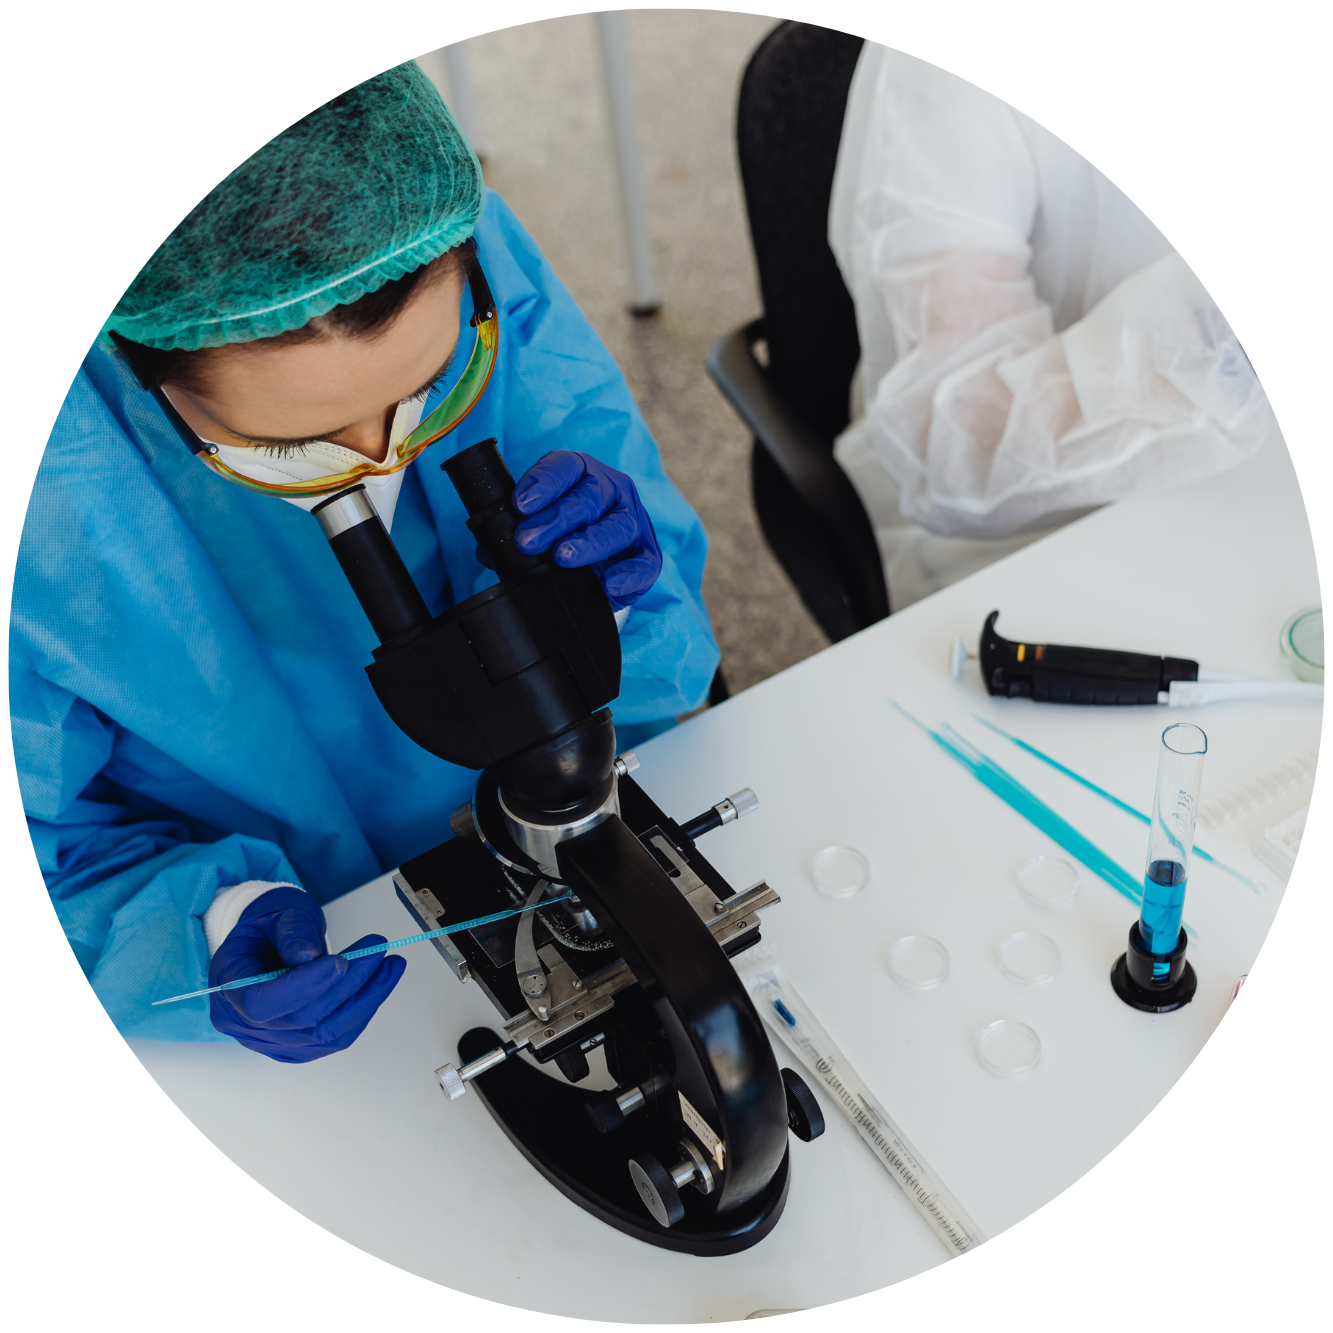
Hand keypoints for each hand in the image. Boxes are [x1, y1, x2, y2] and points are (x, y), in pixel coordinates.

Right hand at [209, 887, 404, 1062]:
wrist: (269, 944)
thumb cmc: (270, 928)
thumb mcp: (277, 915)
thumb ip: (292, 932)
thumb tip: (310, 956)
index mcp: (229, 989)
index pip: (262, 1003)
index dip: (303, 986)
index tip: (341, 961)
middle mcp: (246, 1025)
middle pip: (302, 1018)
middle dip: (347, 982)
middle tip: (377, 949)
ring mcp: (273, 1041)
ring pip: (325, 1033)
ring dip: (365, 999)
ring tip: (391, 966)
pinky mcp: (299, 1047)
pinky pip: (334, 1037)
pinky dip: (361, 1011)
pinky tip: (379, 985)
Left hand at [511, 451, 662, 608]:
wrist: (601, 558)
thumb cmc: (564, 531)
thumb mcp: (541, 521)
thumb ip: (518, 529)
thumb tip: (488, 551)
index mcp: (581, 473)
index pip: (564, 467)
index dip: (543, 483)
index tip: (519, 504)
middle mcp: (611, 490)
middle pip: (588, 499)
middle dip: (555, 520)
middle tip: (527, 540)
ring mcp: (633, 519)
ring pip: (617, 526)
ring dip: (588, 542)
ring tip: (562, 557)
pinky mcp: (647, 553)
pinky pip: (645, 562)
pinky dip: (628, 574)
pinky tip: (608, 583)